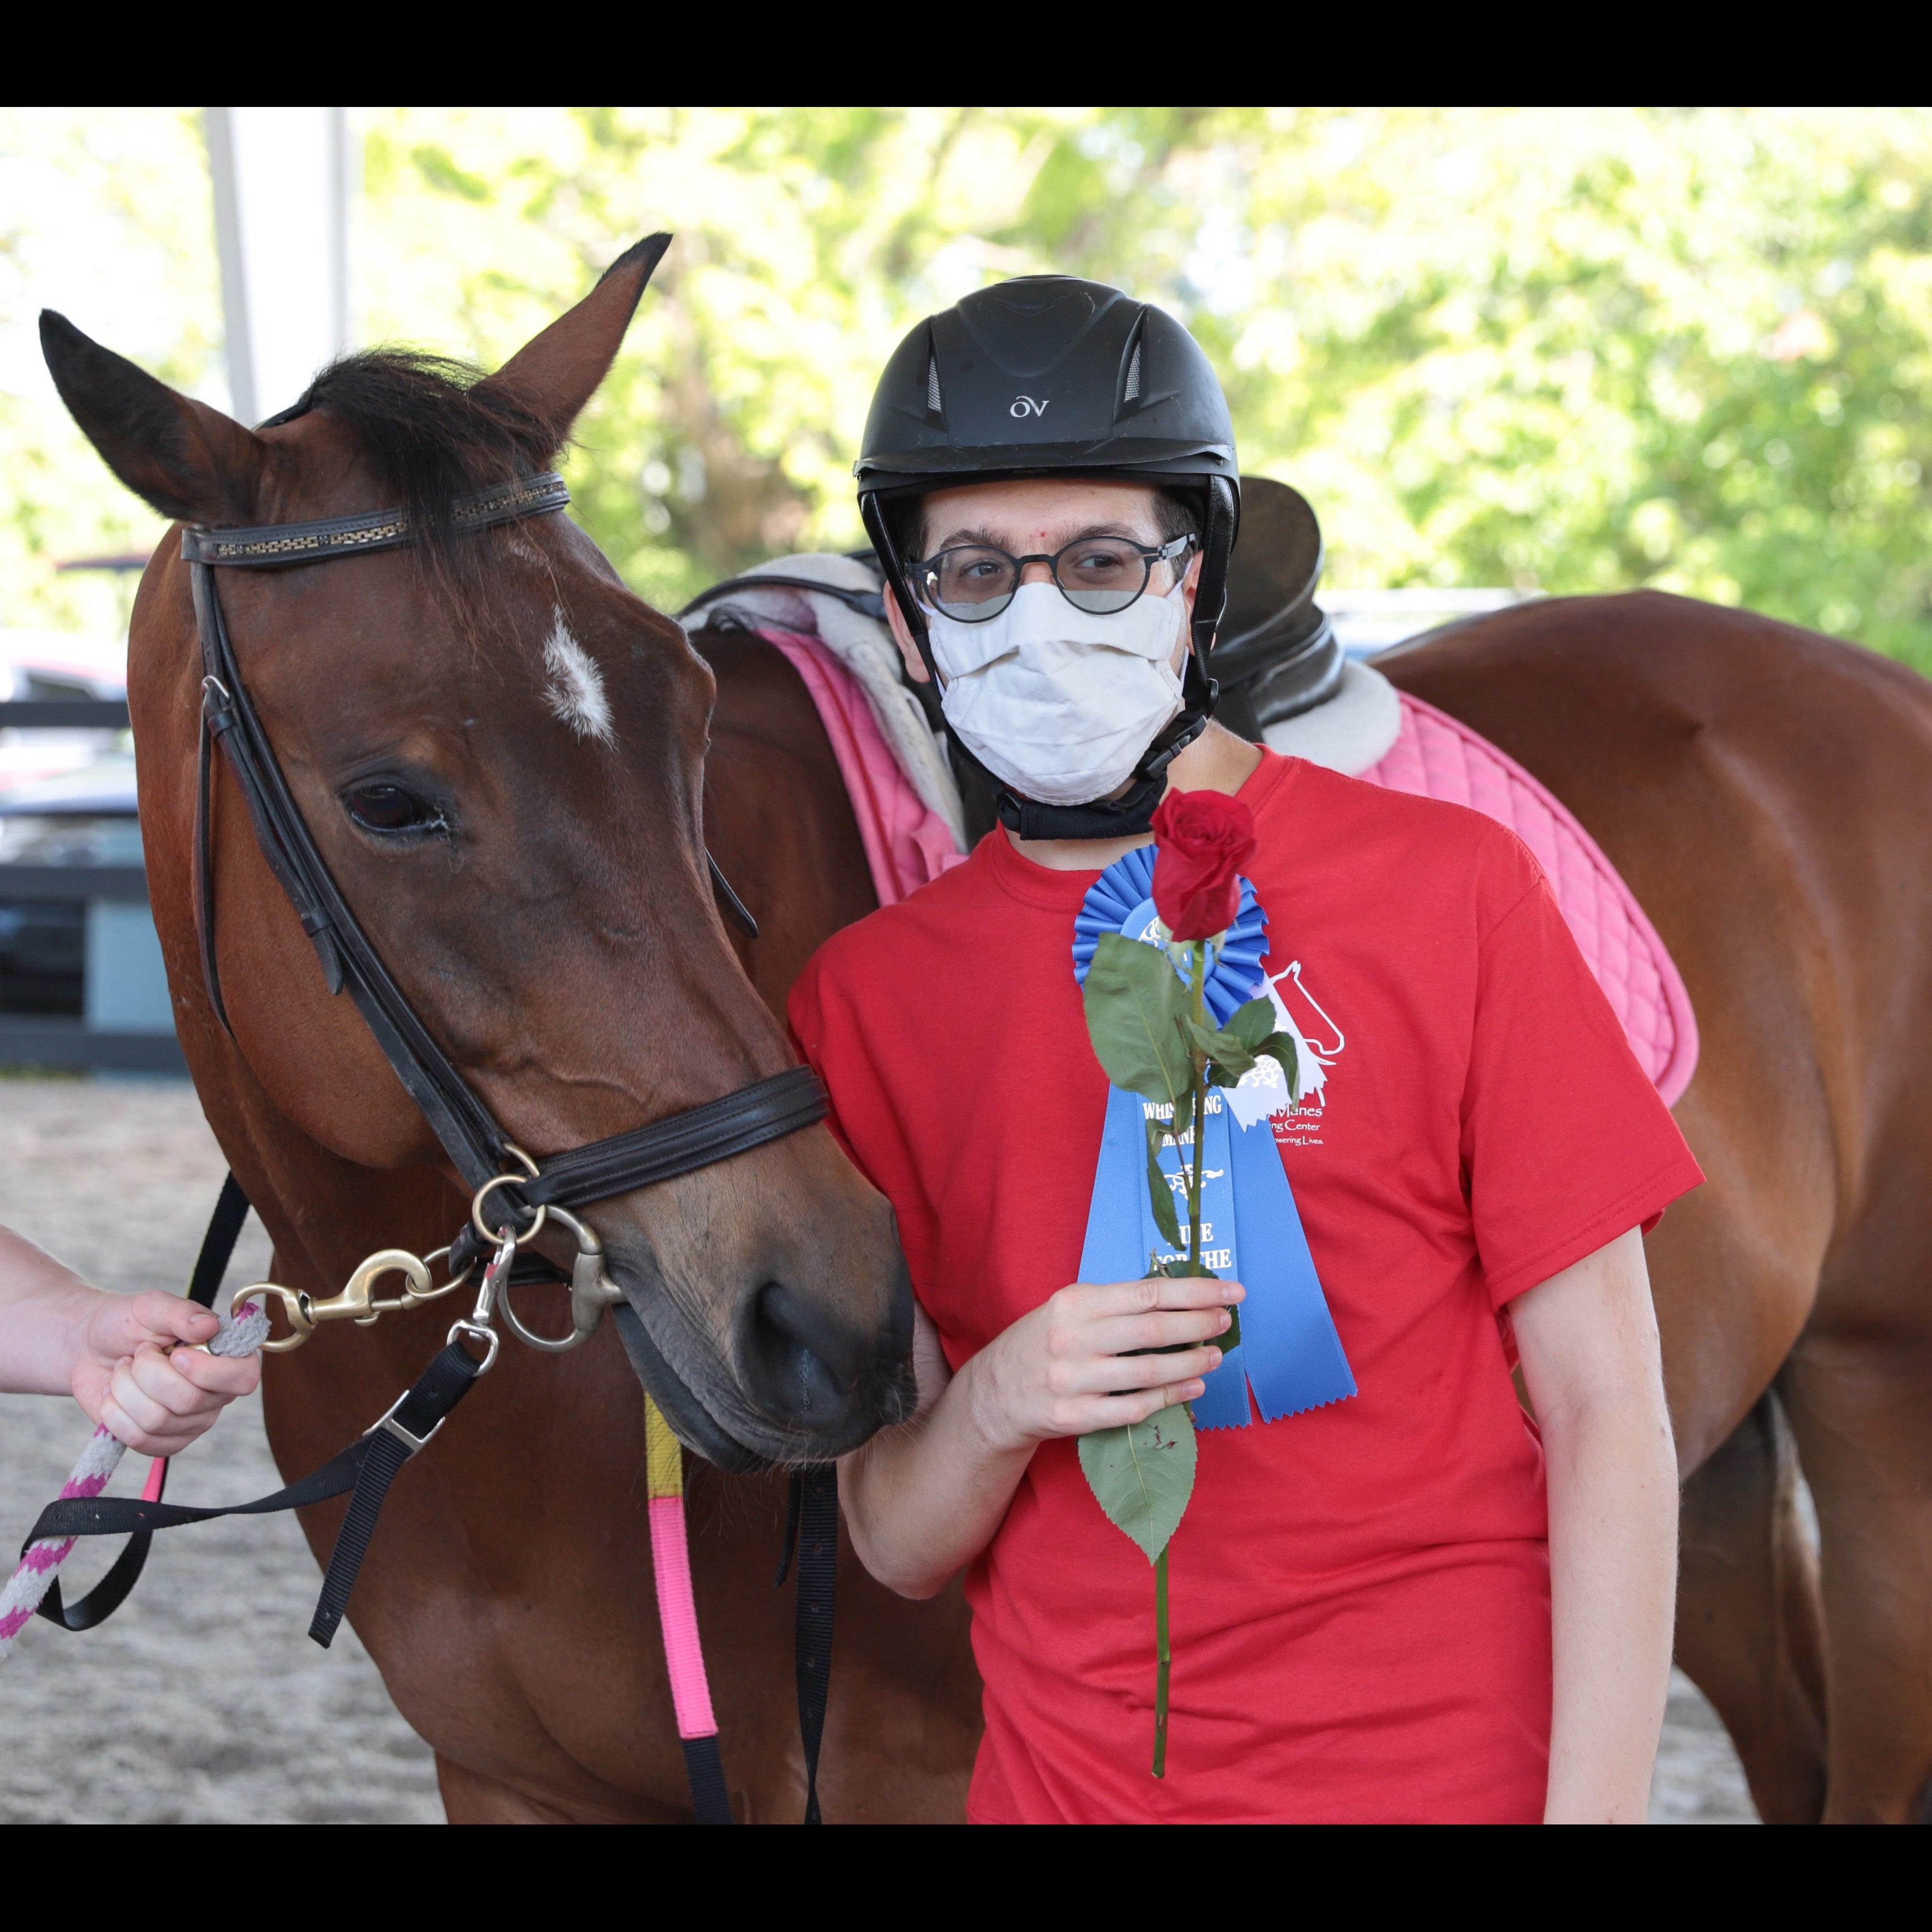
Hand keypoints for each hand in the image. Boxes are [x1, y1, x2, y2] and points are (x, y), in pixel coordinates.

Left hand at [69, 1292, 260, 1455]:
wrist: (89, 1347)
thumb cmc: (127, 1323)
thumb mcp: (152, 1307)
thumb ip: (181, 1312)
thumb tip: (210, 1325)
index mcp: (227, 1358)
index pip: (243, 1378)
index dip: (209, 1372)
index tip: (175, 1354)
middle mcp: (216, 1394)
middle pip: (188, 1400)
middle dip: (147, 1372)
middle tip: (138, 1352)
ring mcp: (190, 1422)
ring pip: (157, 1420)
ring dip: (125, 1389)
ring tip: (123, 1371)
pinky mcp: (162, 1442)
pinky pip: (140, 1440)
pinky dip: (115, 1414)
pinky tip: (114, 1396)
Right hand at [965, 1274, 1243, 1453]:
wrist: (996, 1393)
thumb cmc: (1045, 1342)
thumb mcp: (1070, 1309)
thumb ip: (1117, 1303)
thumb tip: (1181, 1299)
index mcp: (1075, 1303)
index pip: (1148, 1292)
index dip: (1196, 1292)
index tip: (1232, 1291)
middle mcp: (1072, 1338)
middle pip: (1152, 1330)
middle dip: (1199, 1324)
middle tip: (1227, 1322)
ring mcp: (1072, 1380)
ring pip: (1147, 1371)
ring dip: (1191, 1363)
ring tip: (1215, 1355)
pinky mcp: (1074, 1417)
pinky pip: (1133, 1408)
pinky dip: (1170, 1397)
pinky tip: (1193, 1388)